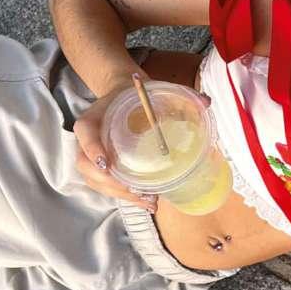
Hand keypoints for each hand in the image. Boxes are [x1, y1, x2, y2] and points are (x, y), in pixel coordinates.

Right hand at [72, 78, 212, 212]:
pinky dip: (124, 195)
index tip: (107, 164)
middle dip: (112, 183)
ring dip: (120, 194)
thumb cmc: (135, 93)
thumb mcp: (152, 88)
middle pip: (87, 166)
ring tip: (148, 201)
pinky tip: (146, 201)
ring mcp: (92, 154)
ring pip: (95, 180)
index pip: (85, 133)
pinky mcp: (102, 166)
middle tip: (139, 192)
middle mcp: (88, 138)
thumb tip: (205, 102)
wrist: (122, 94)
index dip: (92, 149)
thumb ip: (179, 93)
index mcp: (95, 116)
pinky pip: (105, 185)